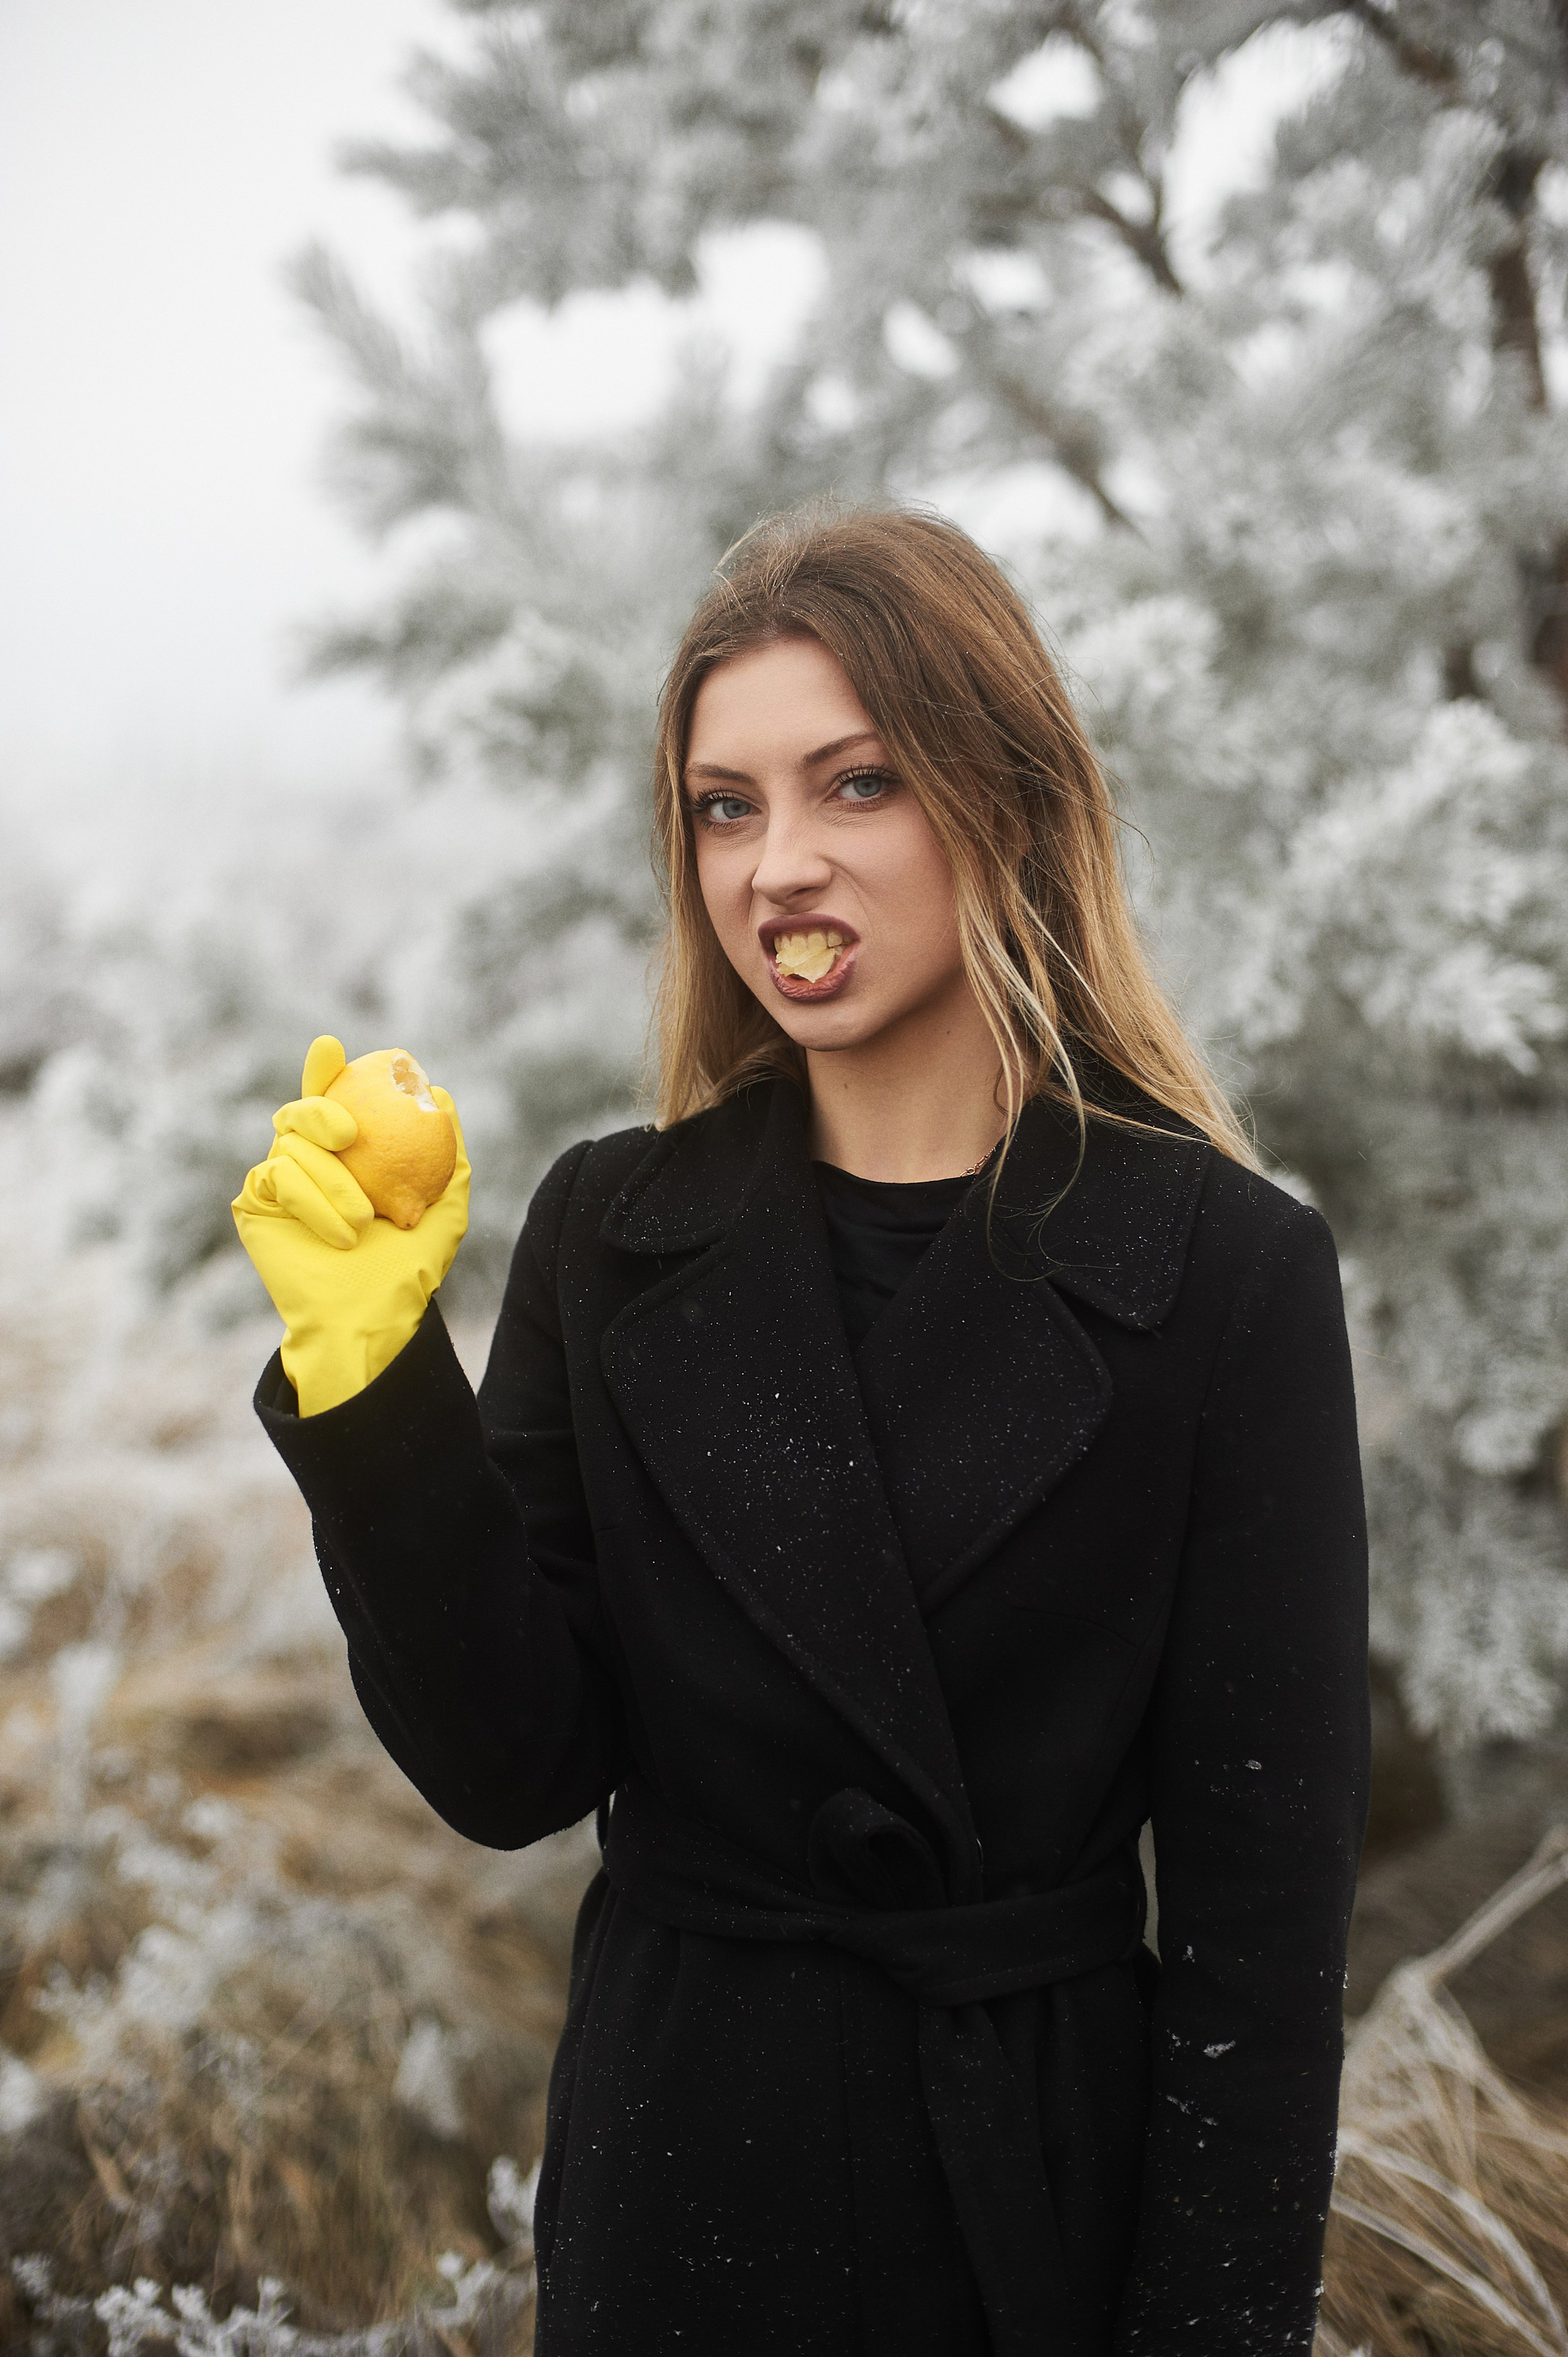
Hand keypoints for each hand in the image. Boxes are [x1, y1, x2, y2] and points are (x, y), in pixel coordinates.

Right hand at [233, 1035, 469, 1414]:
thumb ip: (448, 1153)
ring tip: (363, 1221)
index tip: (331, 1048)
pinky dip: (312, 1202)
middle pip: (299, 1111)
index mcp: (344, 1154)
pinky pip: (275, 1177)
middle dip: (320, 1112)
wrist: (373, 1319)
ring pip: (290, 1145)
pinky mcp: (253, 1204)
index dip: (322, 1069)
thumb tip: (440, 1094)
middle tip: (351, 1133)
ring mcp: (275, 1181)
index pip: (329, 1098)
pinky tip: (340, 1234)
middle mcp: (305, 1160)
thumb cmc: (408, 1269)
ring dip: (331, 1181)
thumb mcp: (445, 1208)